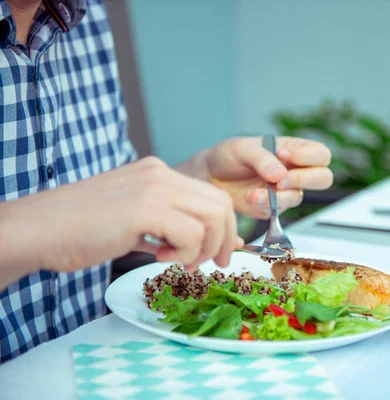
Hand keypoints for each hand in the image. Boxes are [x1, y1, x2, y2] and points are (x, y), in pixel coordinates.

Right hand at [0, 157, 240, 286]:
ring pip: (213, 217)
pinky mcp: (144, 208)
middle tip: (210, 264)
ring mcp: (153, 188)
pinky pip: (191, 233)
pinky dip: (186, 253)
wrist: (37, 230)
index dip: (225, 228)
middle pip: (220, 204)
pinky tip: (159, 258)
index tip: (221, 253)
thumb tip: (200, 245)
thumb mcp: (132, 221)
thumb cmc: (79, 230)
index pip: (212, 196)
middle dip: (224, 240)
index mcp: (158, 174)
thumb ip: (166, 227)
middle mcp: (160, 174)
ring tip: (179, 261)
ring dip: (204, 249)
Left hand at [185, 136, 332, 217]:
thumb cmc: (229, 156)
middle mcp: (295, 170)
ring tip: (254, 192)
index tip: (284, 155)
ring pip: (299, 197)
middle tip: (280, 180)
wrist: (210, 178)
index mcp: (294, 149)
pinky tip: (251, 198)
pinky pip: (280, 210)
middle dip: (303, 179)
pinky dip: (266, 205)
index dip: (309, 156)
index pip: (321, 154)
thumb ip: (262, 158)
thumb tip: (280, 174)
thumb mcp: (242, 148)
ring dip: (279, 195)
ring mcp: (286, 191)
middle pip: (323, 178)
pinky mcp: (274, 208)